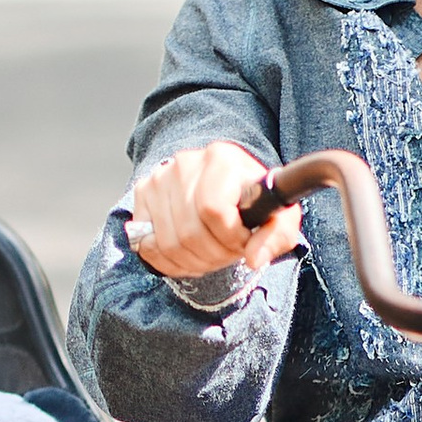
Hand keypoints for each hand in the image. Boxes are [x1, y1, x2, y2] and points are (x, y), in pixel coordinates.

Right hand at [124, 141, 301, 281]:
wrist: (225, 186)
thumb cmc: (253, 202)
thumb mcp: (279, 217)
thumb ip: (277, 236)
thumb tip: (254, 258)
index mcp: (222, 159)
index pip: (213, 210)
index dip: (229, 237)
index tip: (243, 241)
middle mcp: (186, 163)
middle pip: (189, 232)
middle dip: (213, 255)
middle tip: (227, 253)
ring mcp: (159, 178)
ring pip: (168, 243)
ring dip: (193, 262)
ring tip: (210, 254)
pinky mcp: (142, 194)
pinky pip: (147, 245)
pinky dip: (169, 262)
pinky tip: (189, 255)